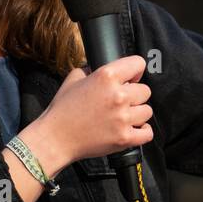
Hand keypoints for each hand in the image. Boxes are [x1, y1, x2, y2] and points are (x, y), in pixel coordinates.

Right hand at [22, 54, 153, 174]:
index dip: (134, 71)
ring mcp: (123, 118)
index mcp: (107, 76)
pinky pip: (147, 133)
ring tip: (123, 116)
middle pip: (145, 90)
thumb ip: (93, 69)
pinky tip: (131, 129)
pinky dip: (142, 132)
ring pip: (147, 111)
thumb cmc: (62, 110)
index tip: (130, 79)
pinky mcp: (125, 138)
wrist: (55, 138)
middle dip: (134, 95)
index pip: (138, 64)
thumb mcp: (74, 78)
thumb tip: (106, 68)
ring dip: (137, 113)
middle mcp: (118, 95)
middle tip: (121, 102)